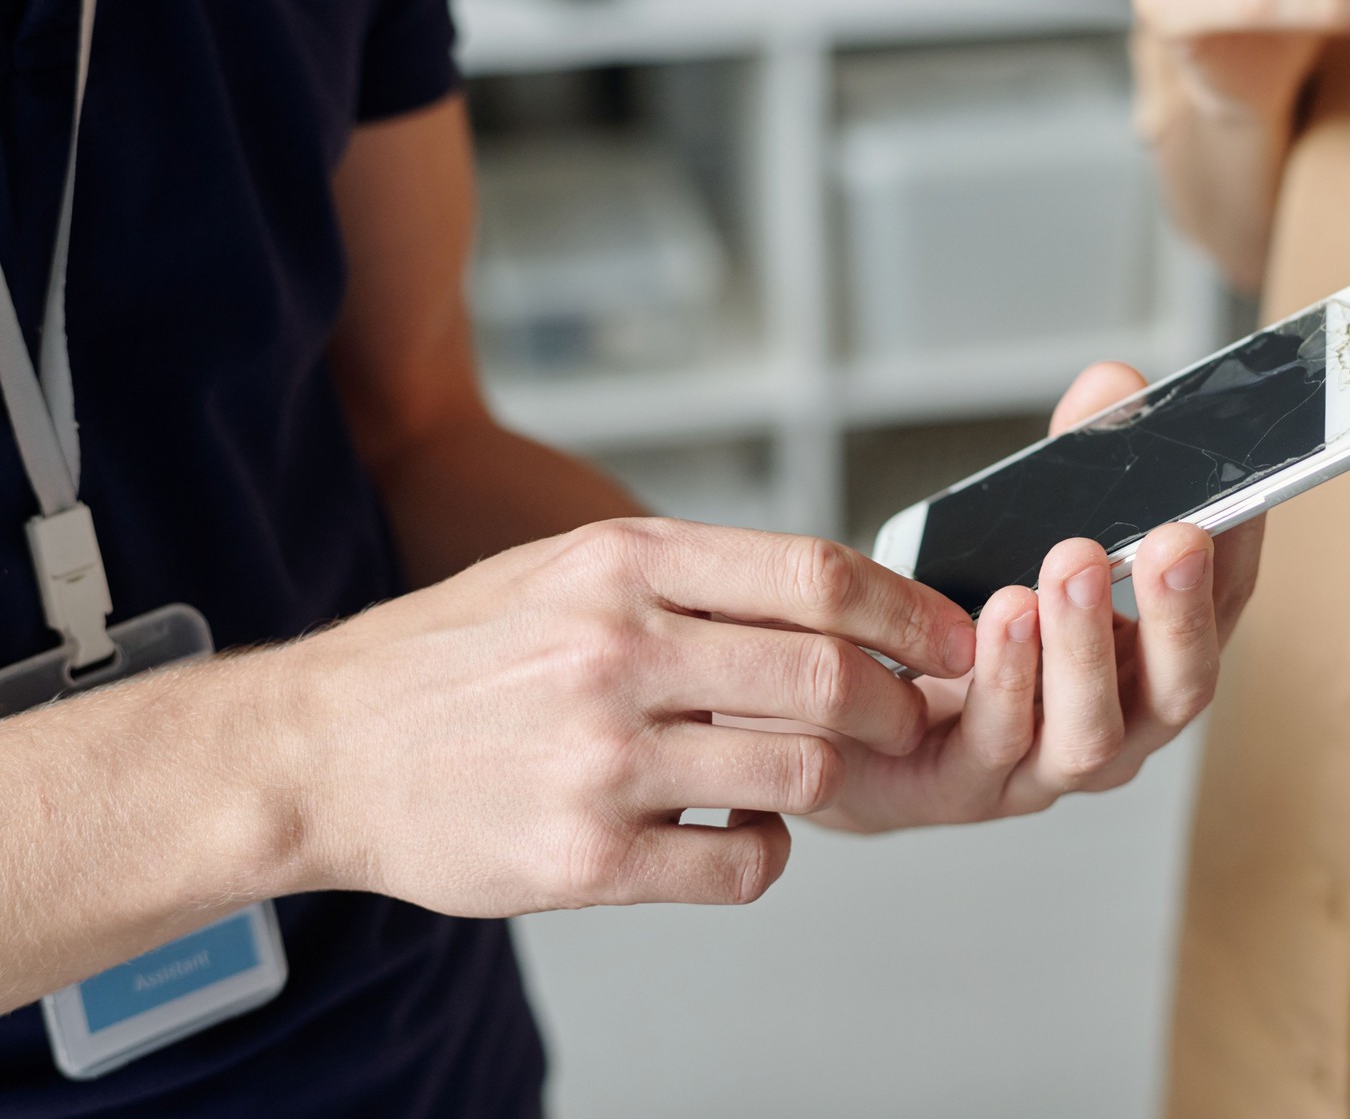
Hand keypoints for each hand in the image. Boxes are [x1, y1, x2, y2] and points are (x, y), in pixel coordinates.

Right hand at [282, 520, 975, 913]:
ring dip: (835, 778)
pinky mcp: (584, 858)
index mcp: (622, 563)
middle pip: (830, 677)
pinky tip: (744, 828)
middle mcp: (617, 651)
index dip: (909, 612)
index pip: (815, 575)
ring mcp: (602, 759)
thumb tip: (831, 595)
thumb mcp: (563, 566)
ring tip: (814, 771)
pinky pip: (742, 864)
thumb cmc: (456, 653)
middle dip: (898, 703)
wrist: (319, 748)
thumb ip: (690, 574)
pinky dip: (770, 851)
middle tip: (909, 718)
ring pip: (801, 772)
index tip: (954, 639)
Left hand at [805, 362, 1265, 831]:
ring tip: (1069, 564)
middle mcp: (1119, 725)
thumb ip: (1075, 457)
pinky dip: (1003, 678)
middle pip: (1178, 688)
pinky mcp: (965, 787)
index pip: (1220, 608)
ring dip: (1084, 644)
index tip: (1244, 493)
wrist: (859, 719)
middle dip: (1179, 611)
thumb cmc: (965, 621)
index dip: (1239, 552)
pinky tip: (997, 616)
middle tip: (1171, 537)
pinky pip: (993, 743)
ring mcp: (1046, 768)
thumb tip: (1114, 386)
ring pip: (1090, 731)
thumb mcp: (1024, 529)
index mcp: (1151, 660)